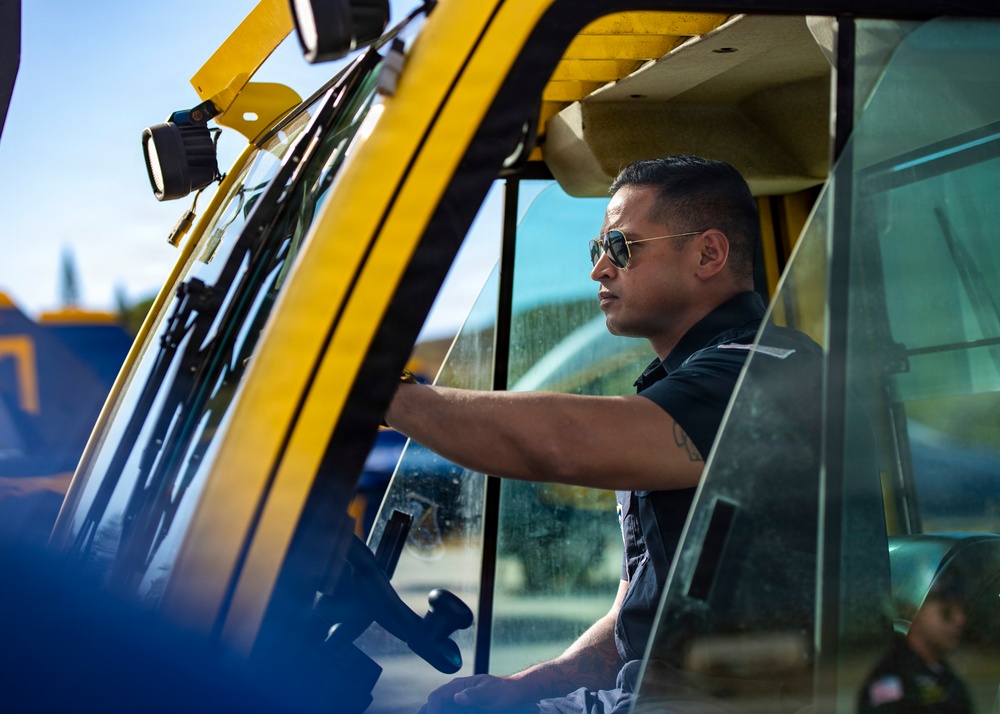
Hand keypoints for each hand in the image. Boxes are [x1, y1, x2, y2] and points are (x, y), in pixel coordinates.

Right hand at [419, 674, 536, 712]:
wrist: (513, 693)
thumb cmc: (503, 690)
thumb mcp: (489, 692)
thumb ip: (474, 694)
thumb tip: (457, 697)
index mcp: (459, 685)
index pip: (437, 696)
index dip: (432, 709)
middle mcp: (455, 693)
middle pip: (434, 703)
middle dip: (429, 712)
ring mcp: (458, 702)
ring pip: (440, 709)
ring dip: (436, 713)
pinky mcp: (462, 709)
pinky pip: (449, 712)